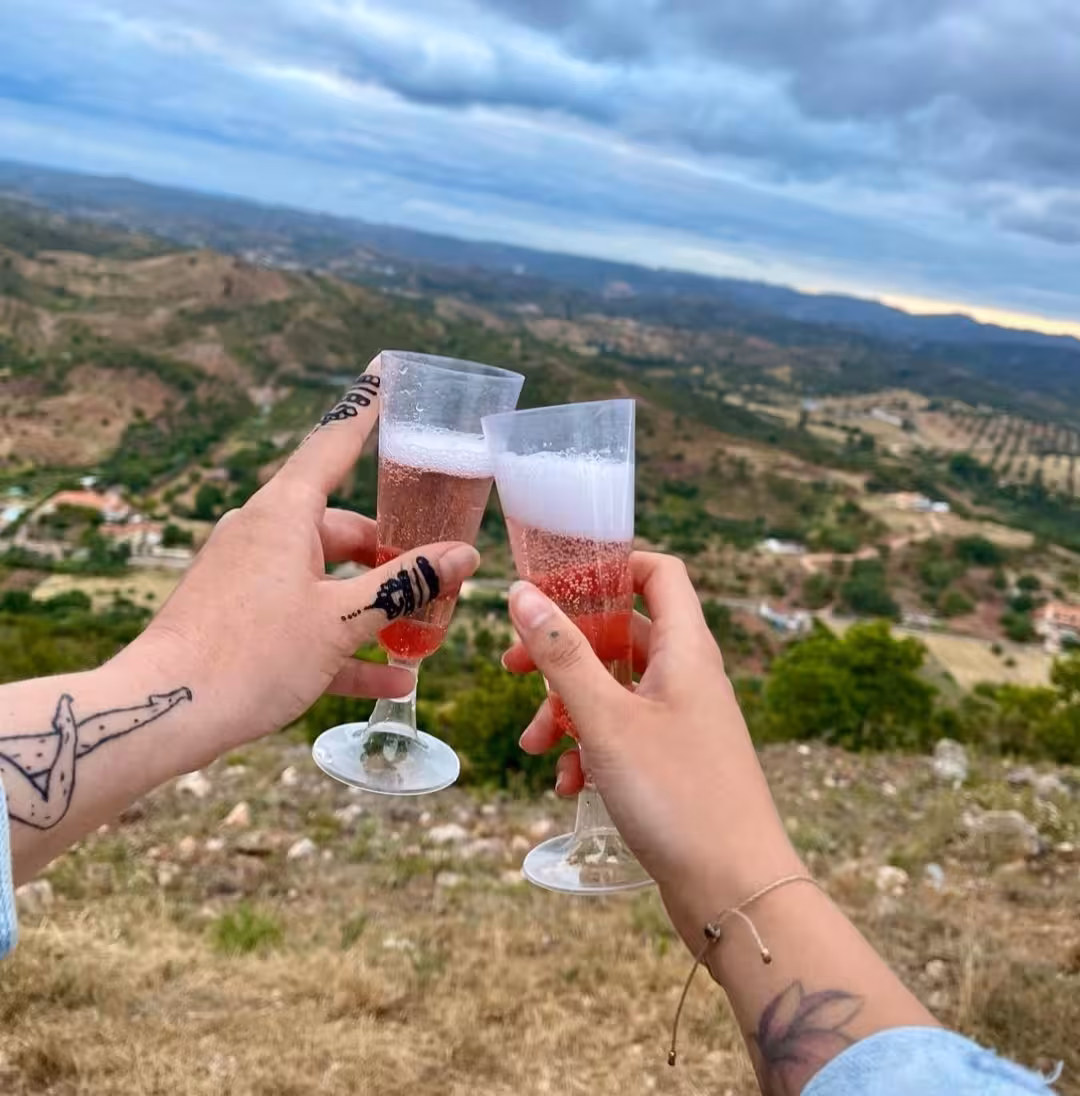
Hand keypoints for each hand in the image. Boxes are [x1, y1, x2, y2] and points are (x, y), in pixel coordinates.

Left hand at [117, 357, 479, 761]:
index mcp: (285, 513)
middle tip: (435, 579)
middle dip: (390, 556)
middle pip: (342, 527)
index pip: (335, 442)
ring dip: (371, 606)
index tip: (386, 372)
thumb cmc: (254, 654)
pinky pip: (302, 617)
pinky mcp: (239, 615)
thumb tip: (462, 556)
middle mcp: (263, 533)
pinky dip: (341, 640)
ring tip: (420, 634)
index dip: (366, 408)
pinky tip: (388, 678)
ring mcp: (247, 574)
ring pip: (325, 578)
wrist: (165, 713)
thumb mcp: (342, 619)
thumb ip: (405, 584)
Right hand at [502, 552, 801, 947]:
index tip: (557, 583)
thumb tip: (522, 594)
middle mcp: (688, 677)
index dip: (610, 566)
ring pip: (615, 692)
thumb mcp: (605, 719)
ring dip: (568, 712)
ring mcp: (684, 722)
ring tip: (533, 748)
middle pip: (622, 635)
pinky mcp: (675, 763)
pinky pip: (624, 737)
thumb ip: (562, 654)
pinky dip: (590, 750)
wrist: (737, 892)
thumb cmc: (677, 795)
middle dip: (564, 652)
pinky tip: (567, 785)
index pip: (658, 573)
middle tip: (513, 669)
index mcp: (685, 650)